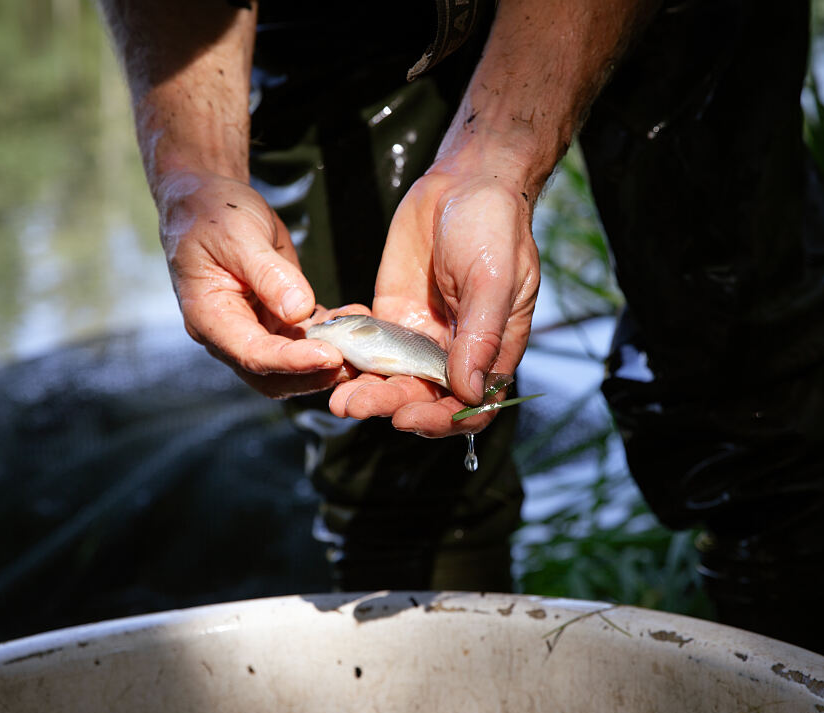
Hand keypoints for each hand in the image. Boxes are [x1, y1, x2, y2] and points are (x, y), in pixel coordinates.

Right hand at [156, 169, 367, 397]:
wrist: (207, 201)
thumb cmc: (212, 213)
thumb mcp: (239, 234)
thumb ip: (268, 273)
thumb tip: (299, 311)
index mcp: (210, 317)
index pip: (252, 354)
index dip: (292, 361)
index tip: (330, 355)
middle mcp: (229, 334)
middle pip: (273, 375)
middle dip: (315, 373)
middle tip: (356, 361)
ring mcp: (253, 330)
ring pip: (292, 366)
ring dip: (329, 359)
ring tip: (364, 339)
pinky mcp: (274, 321)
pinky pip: (304, 342)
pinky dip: (332, 337)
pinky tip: (355, 319)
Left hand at [327, 160, 539, 436]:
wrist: (464, 181)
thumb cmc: (493, 227)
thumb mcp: (493, 280)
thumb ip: (480, 336)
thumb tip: (469, 391)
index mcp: (492, 351)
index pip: (471, 408)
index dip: (442, 421)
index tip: (408, 416)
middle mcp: (456, 352)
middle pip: (424, 398)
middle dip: (391, 405)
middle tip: (356, 405)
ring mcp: (422, 337)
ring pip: (393, 379)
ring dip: (367, 391)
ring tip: (338, 397)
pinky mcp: (392, 317)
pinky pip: (370, 348)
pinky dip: (351, 358)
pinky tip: (329, 358)